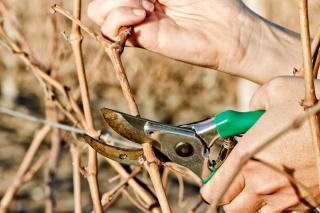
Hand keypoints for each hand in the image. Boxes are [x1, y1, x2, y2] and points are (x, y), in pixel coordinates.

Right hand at [87, 0, 271, 80]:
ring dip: (115, 3)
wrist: (227, 28)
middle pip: (101, 0)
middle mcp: (137, 5)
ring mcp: (137, 23)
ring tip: (146, 6)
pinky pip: (109, 31)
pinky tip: (142, 14)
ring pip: (98, 13)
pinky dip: (117, 18)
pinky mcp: (141, 40)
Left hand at [201, 77, 319, 211]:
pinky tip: (280, 190)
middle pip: (231, 208)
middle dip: (229, 196)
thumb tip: (250, 113)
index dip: (210, 187)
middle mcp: (265, 183)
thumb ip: (252, 105)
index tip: (212, 181)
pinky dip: (276, 208)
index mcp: (249, 157)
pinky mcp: (308, 204)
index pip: (216, 188)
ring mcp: (288, 198)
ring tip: (256, 187)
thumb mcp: (274, 92)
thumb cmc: (314, 107)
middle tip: (234, 182)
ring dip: (251, 205)